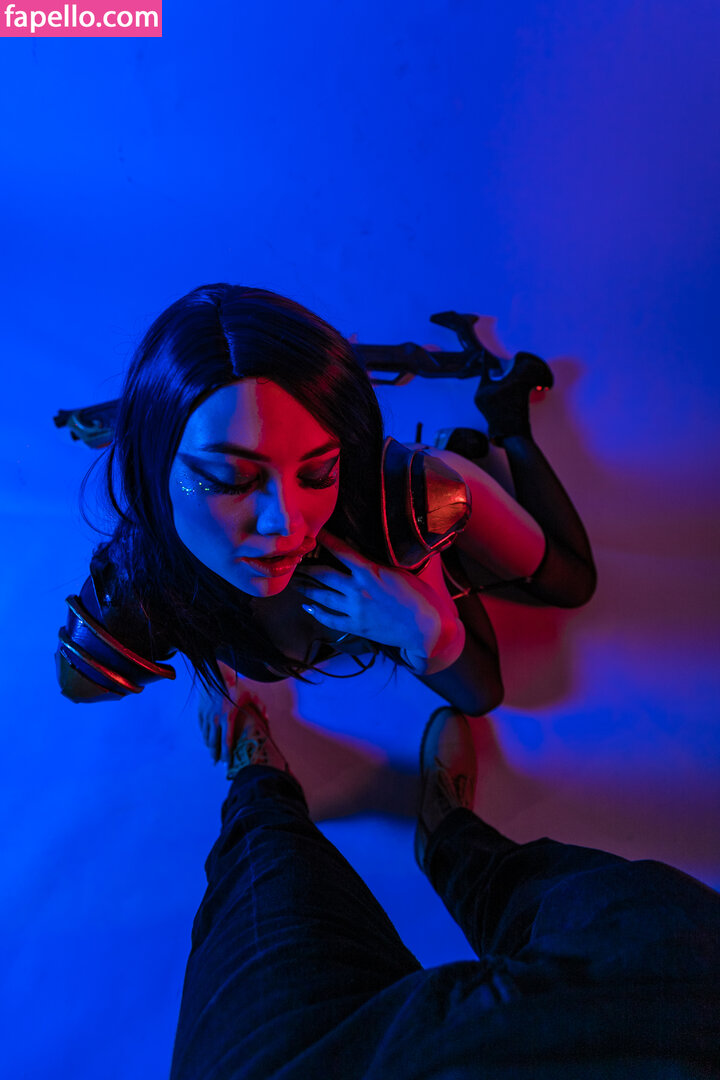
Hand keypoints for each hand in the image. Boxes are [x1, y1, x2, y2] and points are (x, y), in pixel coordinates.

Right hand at [197, 661, 256, 765]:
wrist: (216, 673)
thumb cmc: (235, 685)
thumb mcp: (251, 695)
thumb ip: (260, 708)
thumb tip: (267, 720)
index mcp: (228, 717)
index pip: (227, 741)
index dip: (227, 754)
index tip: (228, 763)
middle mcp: (215, 719)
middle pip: (214, 743)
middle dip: (216, 755)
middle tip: (218, 764)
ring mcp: (206, 715)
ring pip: (207, 736)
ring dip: (210, 747)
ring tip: (213, 756)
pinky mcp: (201, 711)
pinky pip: (202, 728)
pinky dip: (205, 736)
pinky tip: (207, 741)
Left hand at [294, 530, 462, 671]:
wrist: (427, 629)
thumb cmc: (420, 597)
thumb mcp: (400, 572)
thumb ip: (378, 564)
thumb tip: (363, 553)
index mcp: (370, 571)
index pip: (341, 551)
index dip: (326, 540)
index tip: (315, 533)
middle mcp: (357, 589)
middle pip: (323, 575)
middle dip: (307, 568)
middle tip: (294, 562)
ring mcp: (354, 609)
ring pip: (322, 597)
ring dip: (307, 589)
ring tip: (295, 583)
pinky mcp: (356, 627)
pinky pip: (330, 620)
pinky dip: (317, 613)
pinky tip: (308, 608)